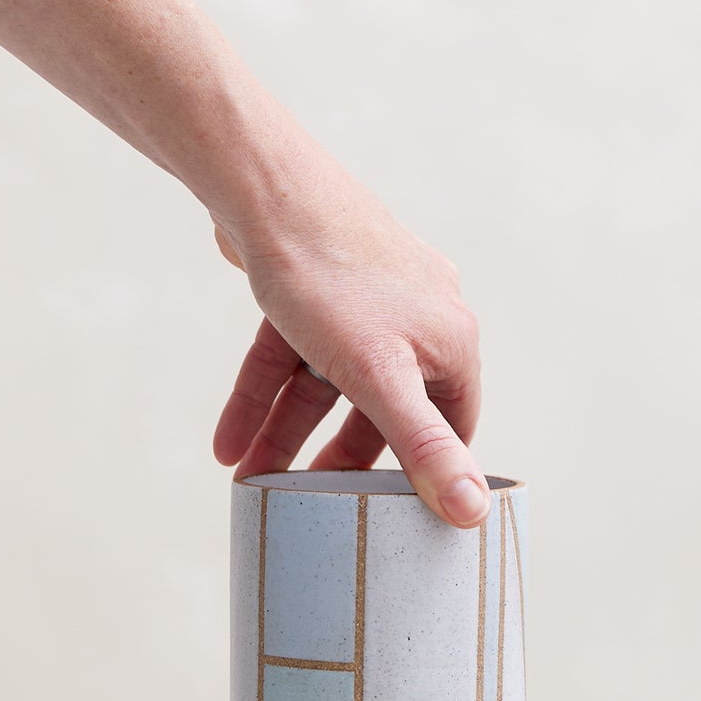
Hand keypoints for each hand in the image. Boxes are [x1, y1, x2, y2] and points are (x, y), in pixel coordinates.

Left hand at [210, 165, 489, 529]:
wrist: (263, 186)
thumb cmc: (329, 277)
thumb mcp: (378, 377)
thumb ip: (422, 447)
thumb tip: (472, 514)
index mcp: (449, 341)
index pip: (450, 426)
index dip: (423, 471)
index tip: (388, 512)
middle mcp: (417, 319)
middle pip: (381, 410)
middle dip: (336, 458)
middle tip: (309, 503)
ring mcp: (366, 302)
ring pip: (327, 384)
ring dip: (286, 432)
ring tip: (249, 479)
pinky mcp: (319, 289)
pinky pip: (294, 354)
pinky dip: (263, 393)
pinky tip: (228, 439)